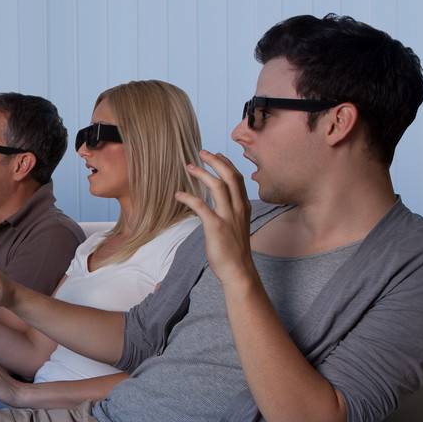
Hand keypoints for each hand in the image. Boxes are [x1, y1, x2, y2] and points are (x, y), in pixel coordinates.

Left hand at [176, 151, 256, 287]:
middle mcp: (238, 208)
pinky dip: (189, 197)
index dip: (226, 164)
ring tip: (189, 167)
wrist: (237, 270)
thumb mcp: (237, 225)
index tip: (215, 155)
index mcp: (244, 206)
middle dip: (215, 161)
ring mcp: (228, 216)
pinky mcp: (216, 226)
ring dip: (202, 173)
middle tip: (202, 152)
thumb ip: (232, 211)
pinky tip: (178, 194)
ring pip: (218, 186)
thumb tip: (223, 202)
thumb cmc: (234, 250)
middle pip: (230, 176)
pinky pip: (201, 206)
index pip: (237, 178)